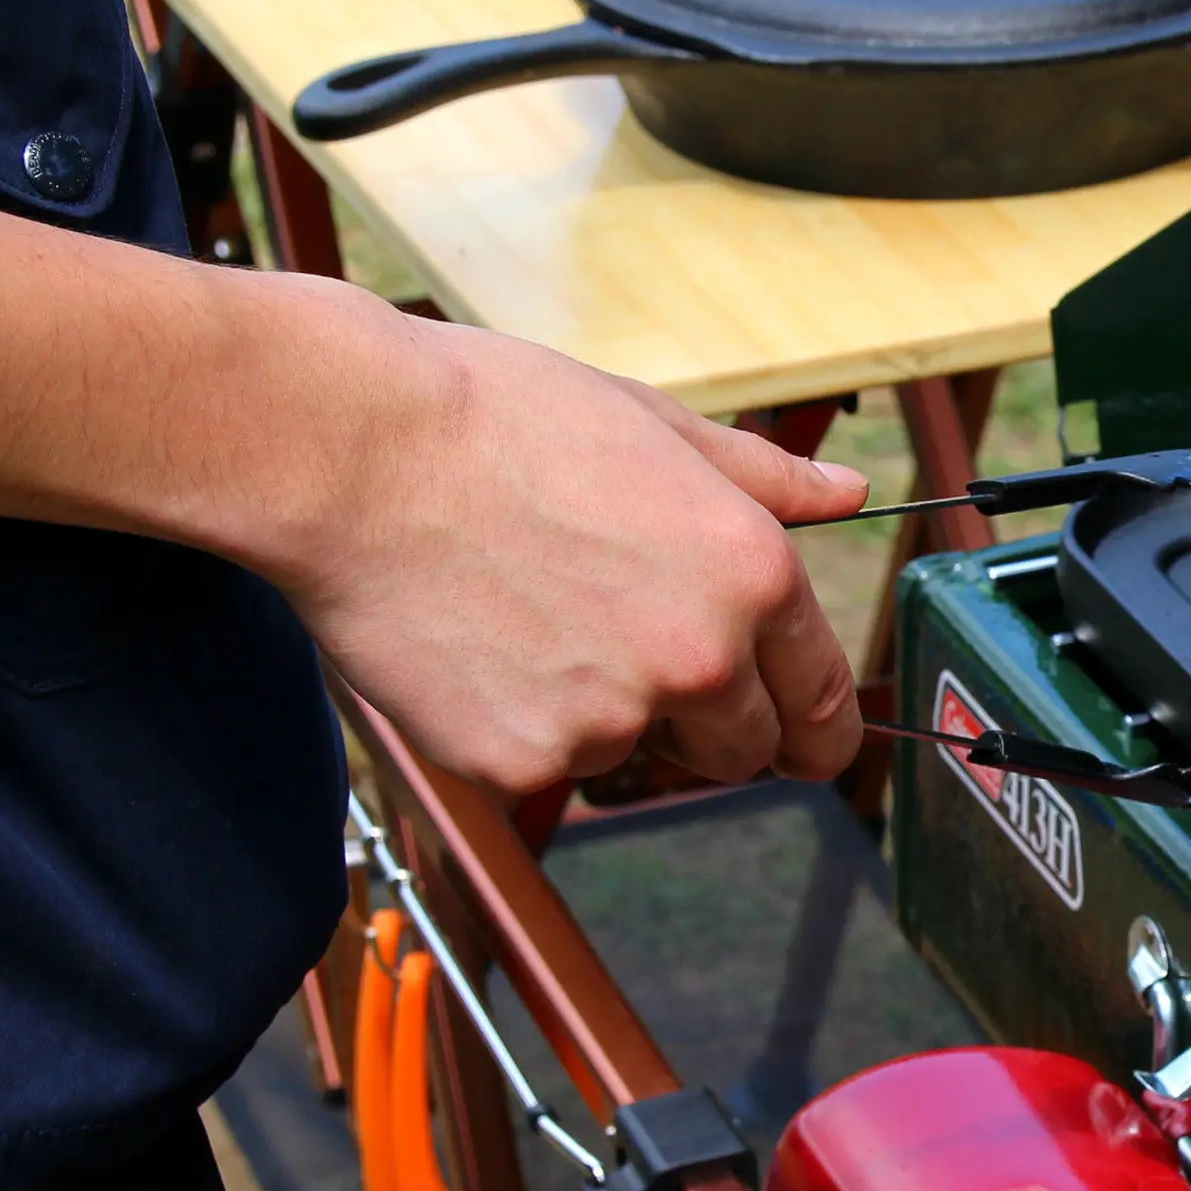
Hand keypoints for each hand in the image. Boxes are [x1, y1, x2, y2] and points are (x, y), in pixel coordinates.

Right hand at [0, 219, 872, 797]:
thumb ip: (761, 478)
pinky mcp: (516, 764)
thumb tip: (842, 495)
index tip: (800, 737)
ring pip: (637, 762)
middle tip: (637, 664)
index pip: (823, 704)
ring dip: (610, 724)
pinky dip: (521, 733)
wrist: (348, 452)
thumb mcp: (653, 424)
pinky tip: (481, 652)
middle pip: (743, 754)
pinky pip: (545, 772)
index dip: (816, 727)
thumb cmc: (493, 418)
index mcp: (751, 578)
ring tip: (539, 628)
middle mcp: (697, 661)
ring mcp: (607, 722)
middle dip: (709, 727)